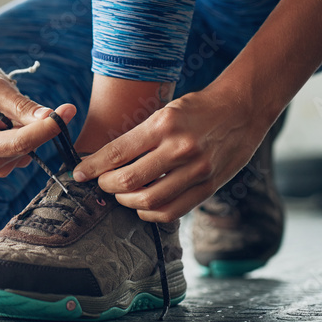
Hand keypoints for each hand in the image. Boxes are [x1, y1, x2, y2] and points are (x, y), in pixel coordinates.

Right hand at [0, 71, 76, 176]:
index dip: (46, 128)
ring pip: (30, 149)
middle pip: (26, 147)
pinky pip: (28, 151)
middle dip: (37, 126)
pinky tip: (9, 123)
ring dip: (27, 129)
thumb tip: (50, 117)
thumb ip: (22, 105)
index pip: (20, 143)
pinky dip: (26, 134)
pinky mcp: (5, 165)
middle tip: (31, 103)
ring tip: (5, 113)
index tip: (68, 110)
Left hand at [72, 84, 276, 221]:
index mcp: (163, 125)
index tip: (78, 174)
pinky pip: (173, 211)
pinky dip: (151, 213)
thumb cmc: (197, 108)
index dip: (92, 167)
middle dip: (107, 186)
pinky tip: (143, 206)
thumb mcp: (165, 111)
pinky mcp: (209, 186)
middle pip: (129, 180)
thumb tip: (107, 161)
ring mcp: (196, 170)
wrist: (242, 109)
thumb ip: (140, 137)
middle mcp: (179, 148)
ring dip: (127, 201)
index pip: (117, 152)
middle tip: (101, 183)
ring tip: (121, 194)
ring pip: (149, 200)